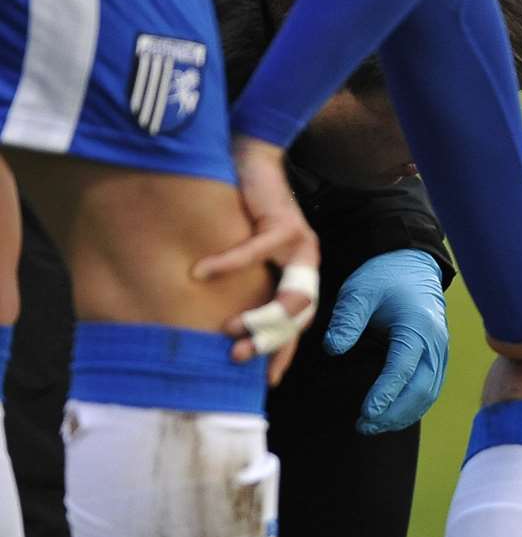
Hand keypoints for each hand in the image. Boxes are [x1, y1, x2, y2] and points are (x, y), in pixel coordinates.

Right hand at [194, 136, 320, 384]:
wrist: (254, 157)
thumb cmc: (243, 207)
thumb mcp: (245, 250)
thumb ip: (241, 281)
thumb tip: (212, 317)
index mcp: (301, 273)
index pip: (299, 323)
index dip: (284, 350)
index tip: (268, 380)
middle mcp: (307, 263)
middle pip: (298, 317)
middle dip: (269, 341)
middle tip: (237, 358)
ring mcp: (301, 244)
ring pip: (287, 295)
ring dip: (256, 316)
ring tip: (227, 331)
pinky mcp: (283, 223)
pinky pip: (252, 251)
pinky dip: (224, 264)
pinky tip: (199, 275)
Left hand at [324, 248, 448, 433]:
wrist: (411, 266)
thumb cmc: (384, 278)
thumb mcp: (359, 292)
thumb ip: (346, 321)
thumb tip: (334, 349)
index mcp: (418, 327)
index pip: (403, 369)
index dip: (386, 394)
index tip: (366, 412)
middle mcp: (435, 343)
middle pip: (421, 389)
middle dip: (394, 413)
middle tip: (364, 425)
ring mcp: (441, 352)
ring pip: (429, 394)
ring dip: (403, 415)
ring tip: (373, 426)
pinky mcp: (438, 357)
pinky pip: (431, 389)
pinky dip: (413, 407)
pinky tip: (391, 415)